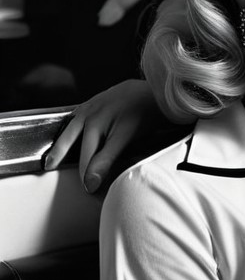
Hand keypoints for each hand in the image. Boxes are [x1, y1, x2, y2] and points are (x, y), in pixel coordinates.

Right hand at [42, 79, 165, 193]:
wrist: (158, 90)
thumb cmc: (145, 112)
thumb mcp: (126, 137)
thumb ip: (106, 158)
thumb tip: (91, 181)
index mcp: (93, 124)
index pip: (85, 157)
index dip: (87, 175)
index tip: (89, 190)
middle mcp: (88, 114)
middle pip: (71, 140)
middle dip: (61, 156)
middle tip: (51, 168)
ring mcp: (91, 105)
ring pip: (71, 126)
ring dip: (62, 142)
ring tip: (53, 156)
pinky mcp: (97, 100)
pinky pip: (78, 116)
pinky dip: (72, 127)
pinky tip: (72, 132)